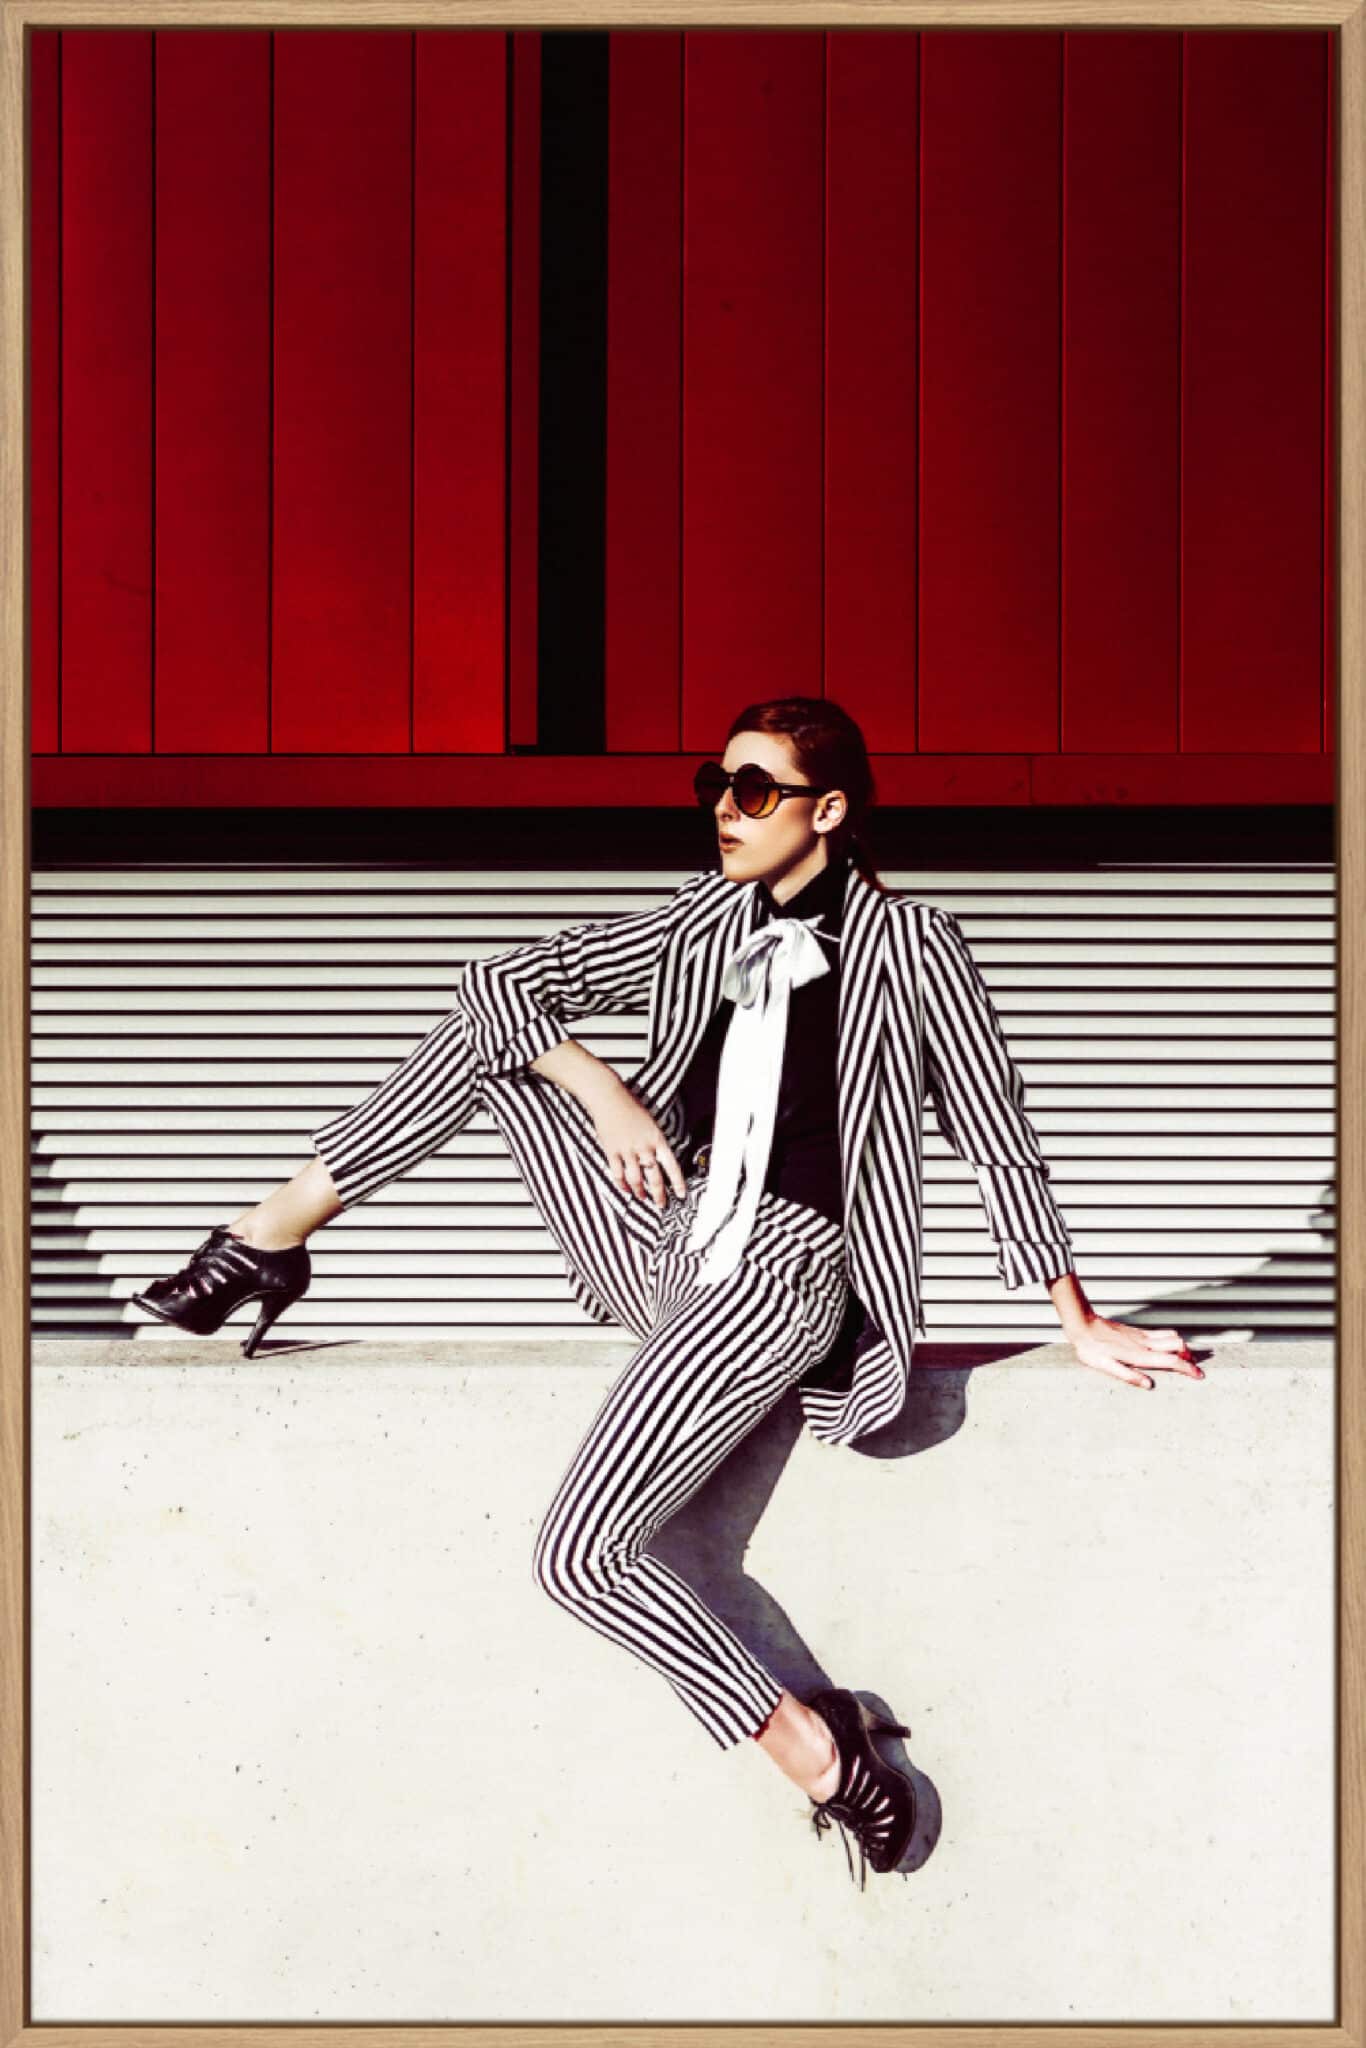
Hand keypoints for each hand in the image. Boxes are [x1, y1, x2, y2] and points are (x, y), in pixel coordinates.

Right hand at [591, 1092, 686, 1209]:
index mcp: (657, 1139)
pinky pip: (617, 1174)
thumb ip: (654, 1142)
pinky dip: (621, 1184)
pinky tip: (625, 1189)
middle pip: (654, 1177)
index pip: (671, 1165)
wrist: (609, 1098)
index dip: (678, 1182)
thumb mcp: (650, 1123)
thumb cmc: (630, 1106)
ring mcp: (627, 1150)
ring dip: (639, 1191)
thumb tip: (656, 1160)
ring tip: (642, 1198)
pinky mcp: (611, 1151)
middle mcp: (644, 1147)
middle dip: (659, 1193)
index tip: (682, 1194)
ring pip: (635, 1179)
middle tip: (661, 1204)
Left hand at [1069, 1316, 1204, 1390]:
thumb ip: (1128, 1376)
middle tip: (1194, 1368)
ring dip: (1182, 1346)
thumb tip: (1149, 1385)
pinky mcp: (1137, 1331)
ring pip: (1171, 1336)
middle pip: (1177, 1345)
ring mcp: (1141, 1335)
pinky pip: (1161, 1333)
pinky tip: (1168, 1346)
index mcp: (1138, 1355)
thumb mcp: (1106, 1366)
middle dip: (1189, 1356)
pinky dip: (1172, 1339)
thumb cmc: (1092, 1348)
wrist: (1083, 1324)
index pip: (1171, 1361)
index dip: (1188, 1369)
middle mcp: (1144, 1343)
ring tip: (1184, 1358)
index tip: (1199, 1375)